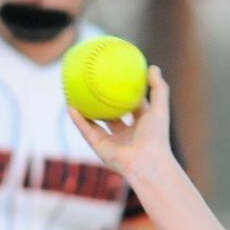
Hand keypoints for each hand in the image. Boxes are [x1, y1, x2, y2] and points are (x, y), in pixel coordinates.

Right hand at [67, 64, 172, 182]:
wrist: (146, 163)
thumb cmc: (156, 136)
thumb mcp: (159, 108)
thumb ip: (158, 88)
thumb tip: (152, 67)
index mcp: (141, 126)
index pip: (134, 107)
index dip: (127, 94)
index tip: (119, 79)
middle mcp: (126, 134)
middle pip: (113, 115)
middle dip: (104, 102)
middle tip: (95, 85)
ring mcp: (112, 141)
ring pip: (96, 123)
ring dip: (86, 111)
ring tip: (75, 94)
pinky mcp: (100, 147)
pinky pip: (86, 130)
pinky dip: (78, 119)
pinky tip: (70, 106)